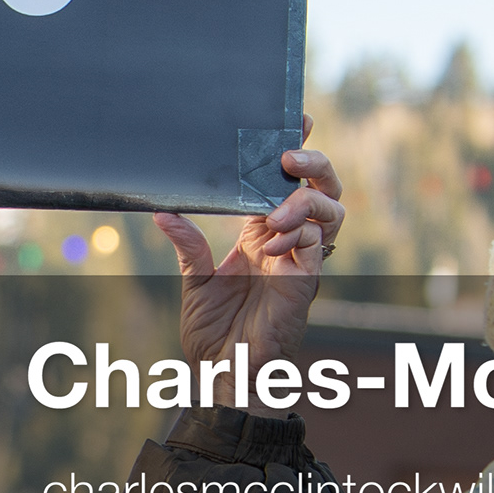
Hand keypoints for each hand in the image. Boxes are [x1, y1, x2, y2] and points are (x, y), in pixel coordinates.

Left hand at [158, 145, 341, 372]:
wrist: (224, 373)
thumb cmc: (213, 332)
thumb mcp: (195, 280)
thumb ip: (187, 244)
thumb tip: (163, 212)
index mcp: (261, 235)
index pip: (285, 184)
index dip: (295, 152)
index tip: (297, 120)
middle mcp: (286, 242)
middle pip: (321, 188)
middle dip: (314, 163)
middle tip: (289, 153)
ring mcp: (300, 260)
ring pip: (331, 210)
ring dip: (304, 199)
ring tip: (274, 210)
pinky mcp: (306, 280)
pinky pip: (318, 242)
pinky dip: (298, 231)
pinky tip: (273, 239)